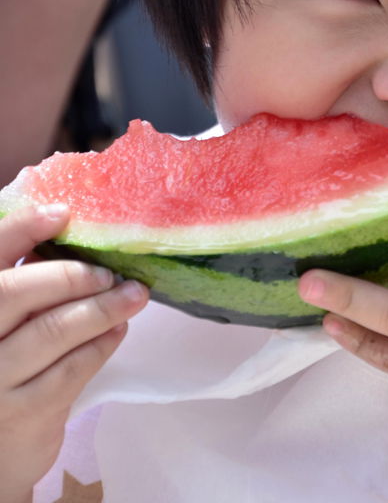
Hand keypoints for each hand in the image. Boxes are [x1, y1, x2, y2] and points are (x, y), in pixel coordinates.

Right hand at [0, 204, 148, 501]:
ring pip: (52, 330)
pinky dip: (101, 344)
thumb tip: (70, 235)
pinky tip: (118, 330)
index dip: (23, 229)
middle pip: (17, 291)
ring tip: (134, 295)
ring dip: (101, 308)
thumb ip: (21, 288)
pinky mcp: (23, 415)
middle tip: (110, 273)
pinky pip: (71, 369)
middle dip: (71, 275)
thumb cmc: (4, 371)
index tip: (63, 214)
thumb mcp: (2, 325)